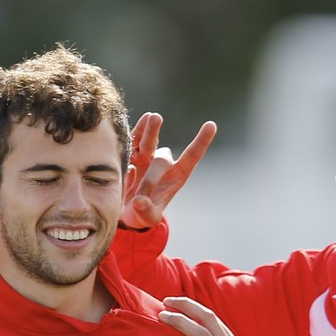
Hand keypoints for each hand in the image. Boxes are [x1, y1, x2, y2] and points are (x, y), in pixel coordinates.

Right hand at [121, 112, 216, 228]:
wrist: (125, 209)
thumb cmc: (143, 214)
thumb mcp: (147, 218)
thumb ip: (147, 213)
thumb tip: (139, 202)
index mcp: (176, 176)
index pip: (192, 156)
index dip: (201, 141)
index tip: (211, 125)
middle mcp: (162, 164)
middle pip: (162, 158)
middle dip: (151, 178)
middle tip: (141, 196)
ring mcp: (146, 158)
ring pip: (149, 142)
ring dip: (150, 131)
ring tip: (152, 117)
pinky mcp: (129, 157)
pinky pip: (131, 143)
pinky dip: (131, 137)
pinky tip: (126, 130)